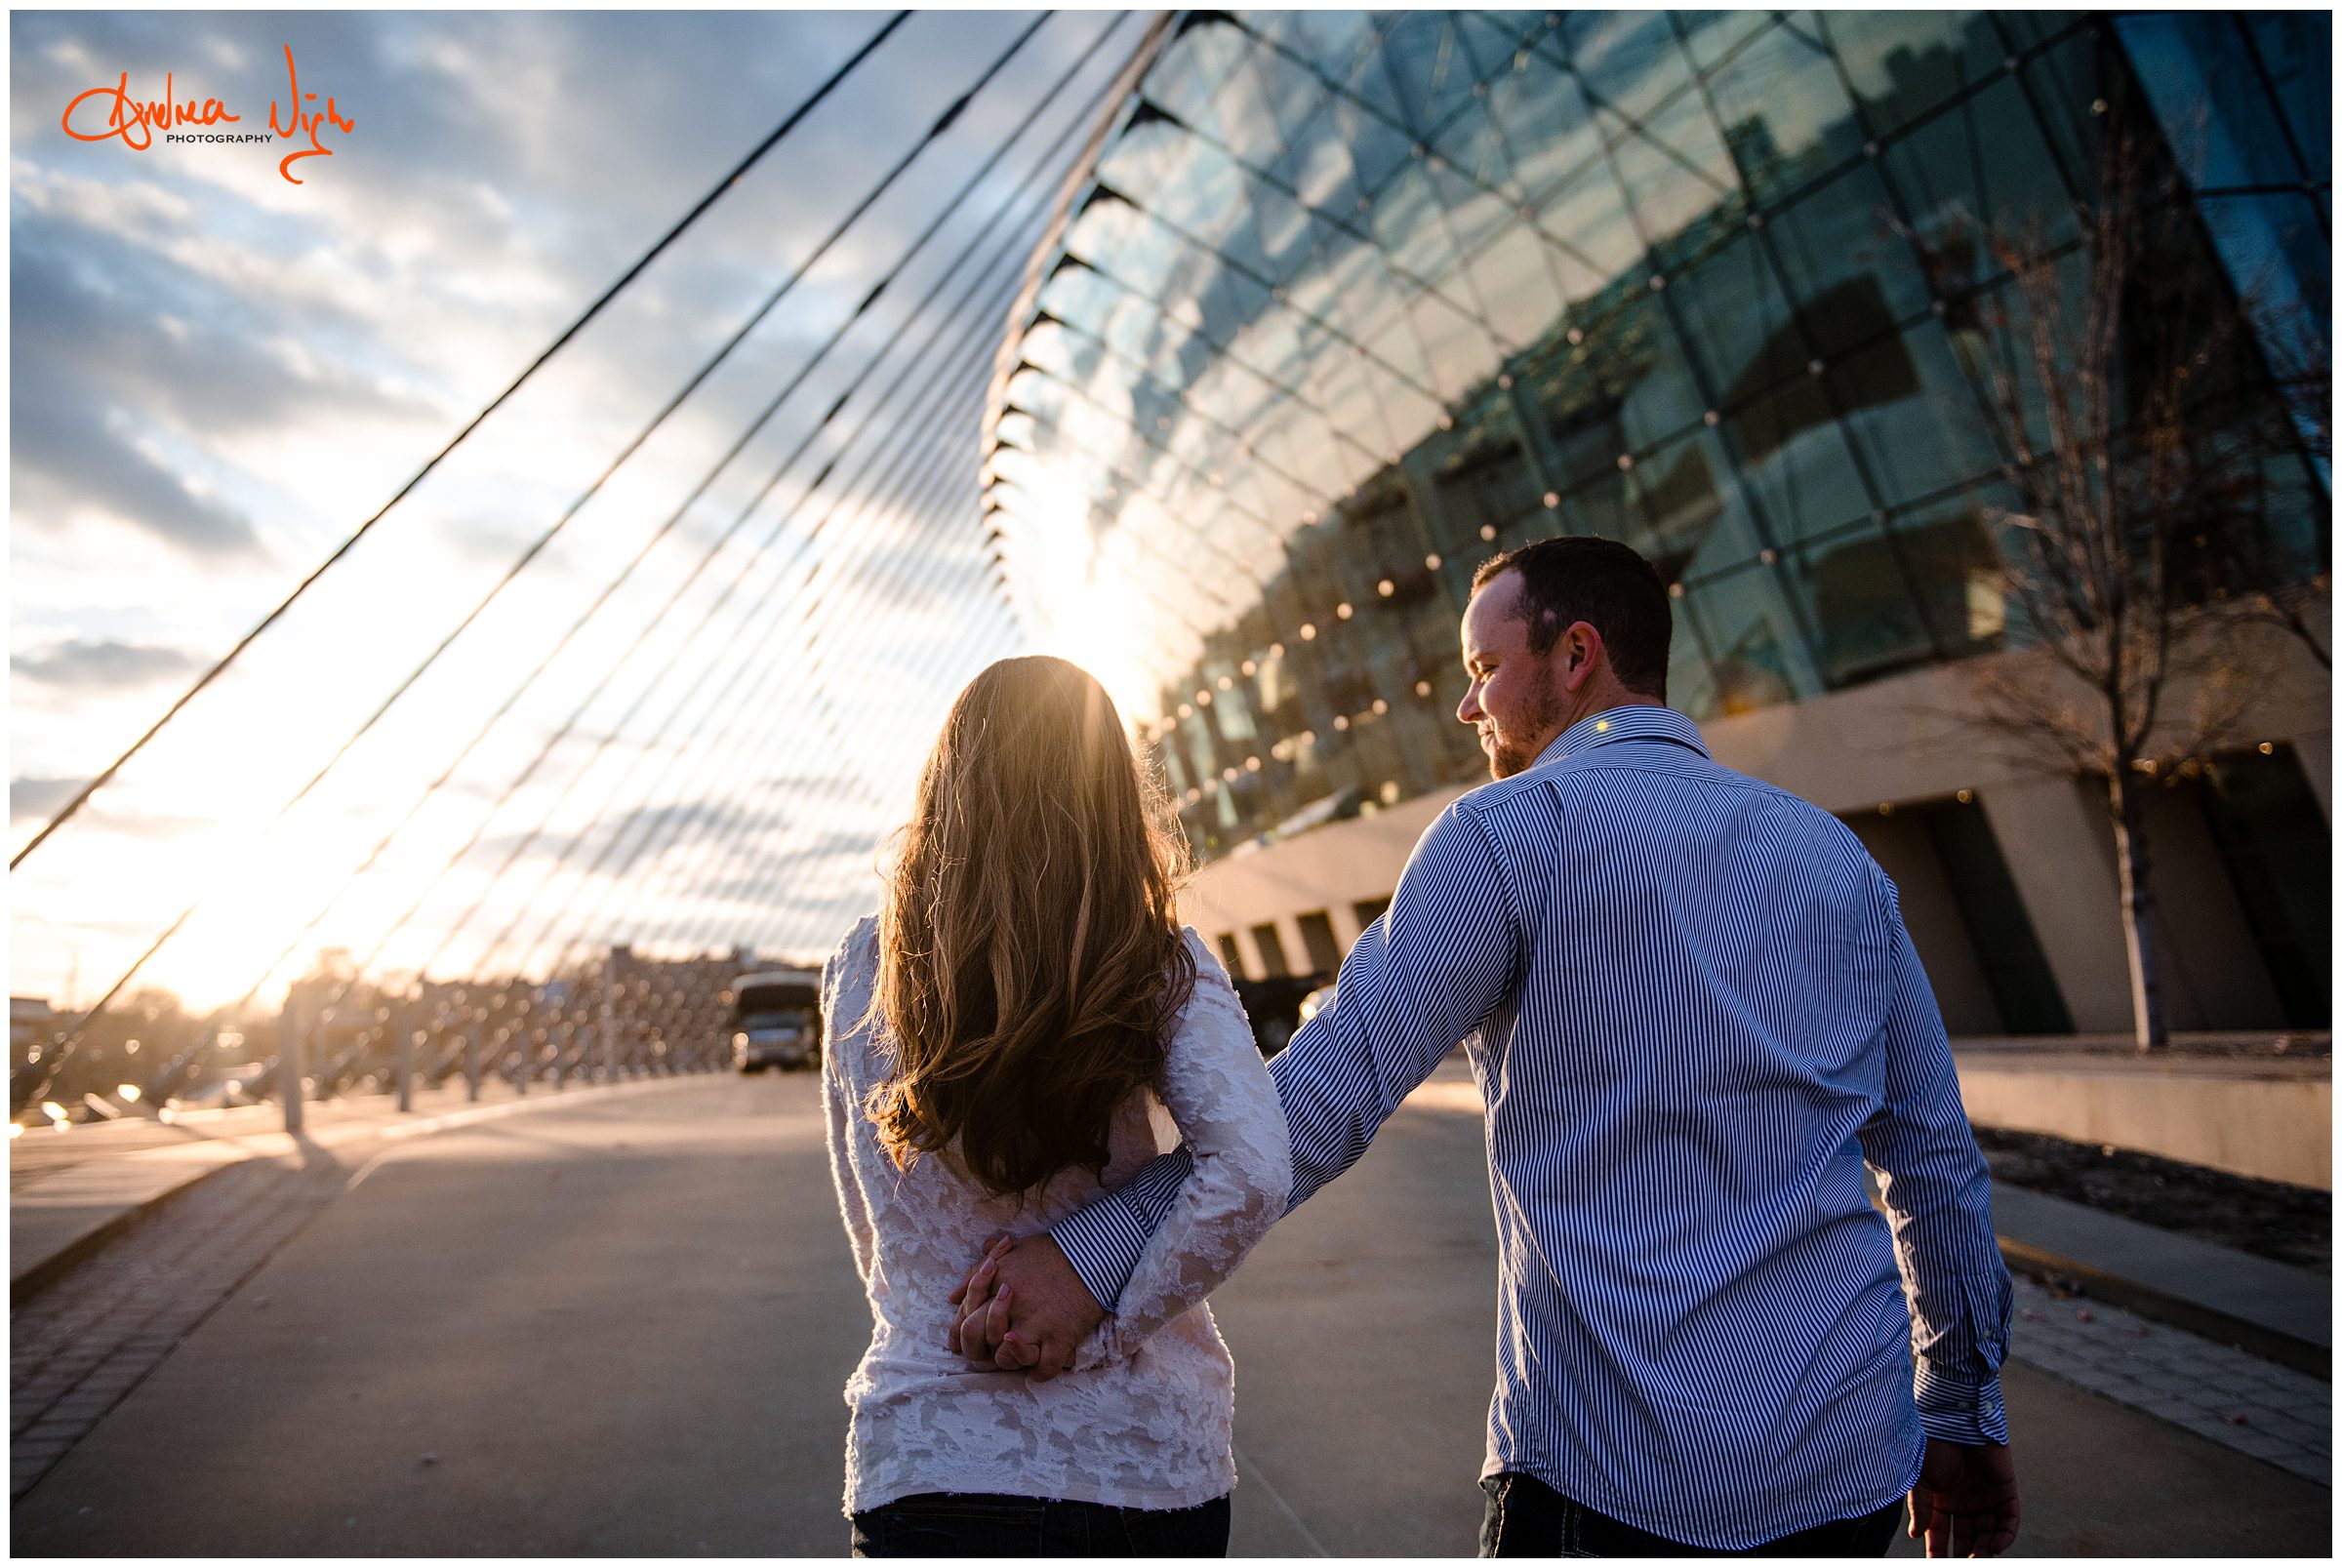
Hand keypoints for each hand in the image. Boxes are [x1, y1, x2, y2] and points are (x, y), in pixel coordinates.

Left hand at [950, 1232, 1103, 1381]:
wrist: (1093, 1253)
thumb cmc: (1051, 1251)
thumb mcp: (1010, 1253)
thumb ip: (977, 1273)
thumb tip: (952, 1297)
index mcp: (996, 1284)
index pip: (964, 1315)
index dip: (959, 1331)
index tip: (962, 1340)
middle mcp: (1011, 1305)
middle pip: (976, 1338)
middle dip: (976, 1349)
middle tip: (986, 1352)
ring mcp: (1036, 1323)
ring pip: (1005, 1359)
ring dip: (1007, 1361)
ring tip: (1014, 1355)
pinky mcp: (1060, 1336)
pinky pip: (1043, 1368)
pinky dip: (1039, 1373)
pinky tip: (1038, 1368)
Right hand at [1908, 1437, 2018, 1556]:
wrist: (1954, 1418)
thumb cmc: (1931, 1445)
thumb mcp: (1920, 1479)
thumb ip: (1921, 1508)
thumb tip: (1917, 1535)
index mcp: (1941, 1502)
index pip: (1941, 1535)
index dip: (1938, 1552)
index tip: (1936, 1564)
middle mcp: (1964, 1503)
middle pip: (1968, 1539)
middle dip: (1966, 1555)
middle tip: (1964, 1565)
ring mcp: (1985, 1498)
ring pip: (1989, 1533)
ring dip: (1986, 1549)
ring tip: (1980, 1559)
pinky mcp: (2005, 1491)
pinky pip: (2008, 1519)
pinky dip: (2005, 1534)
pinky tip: (1997, 1546)